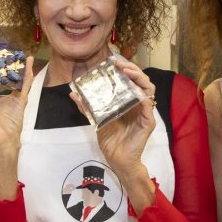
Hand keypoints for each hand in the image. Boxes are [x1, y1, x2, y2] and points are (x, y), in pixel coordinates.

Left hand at [73, 59, 155, 176]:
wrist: (117, 160)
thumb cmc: (110, 140)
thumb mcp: (96, 119)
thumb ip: (87, 106)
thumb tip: (73, 93)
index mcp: (128, 101)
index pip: (130, 80)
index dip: (125, 69)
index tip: (113, 62)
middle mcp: (138, 104)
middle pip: (141, 81)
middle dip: (132, 69)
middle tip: (119, 65)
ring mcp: (144, 113)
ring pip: (148, 89)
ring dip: (139, 78)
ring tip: (127, 73)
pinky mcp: (148, 122)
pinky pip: (148, 106)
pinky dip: (143, 97)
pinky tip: (135, 92)